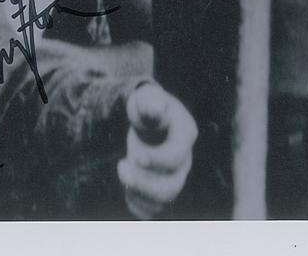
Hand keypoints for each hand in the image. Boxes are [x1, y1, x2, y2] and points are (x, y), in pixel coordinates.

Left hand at [117, 82, 196, 219]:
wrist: (147, 117)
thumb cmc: (147, 105)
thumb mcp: (147, 98)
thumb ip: (150, 102)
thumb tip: (153, 109)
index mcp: (185, 135)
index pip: (176, 157)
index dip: (156, 160)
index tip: (135, 156)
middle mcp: (184, 160)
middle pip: (172, 186)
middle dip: (144, 183)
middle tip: (122, 166)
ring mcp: (174, 176)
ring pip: (164, 199)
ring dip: (139, 194)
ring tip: (123, 172)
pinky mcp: (162, 186)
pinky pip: (154, 208)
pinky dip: (140, 207)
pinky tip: (127, 191)